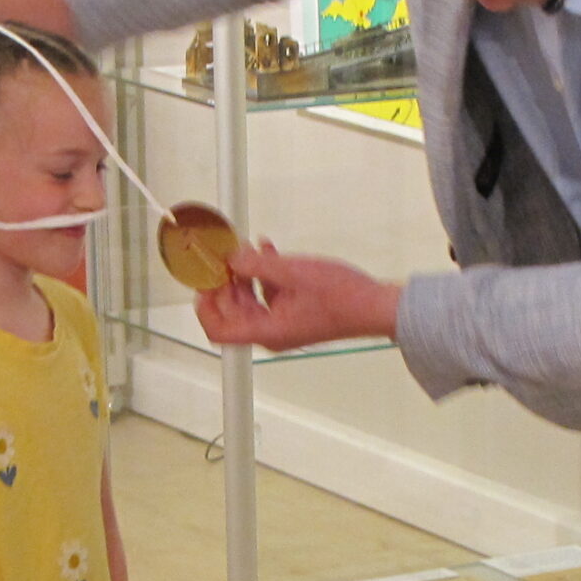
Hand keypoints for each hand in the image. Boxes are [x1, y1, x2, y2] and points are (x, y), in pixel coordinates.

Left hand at [195, 241, 400, 350]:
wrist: (375, 306)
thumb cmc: (343, 298)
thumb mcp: (293, 273)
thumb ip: (256, 266)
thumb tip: (232, 259)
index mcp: (267, 331)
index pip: (219, 329)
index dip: (205, 304)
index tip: (205, 278)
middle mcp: (271, 332)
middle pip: (231, 311)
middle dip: (224, 283)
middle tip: (220, 257)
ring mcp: (283, 323)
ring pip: (249, 301)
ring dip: (242, 275)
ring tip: (244, 249)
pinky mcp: (295, 312)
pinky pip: (269, 295)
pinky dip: (263, 275)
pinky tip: (266, 251)